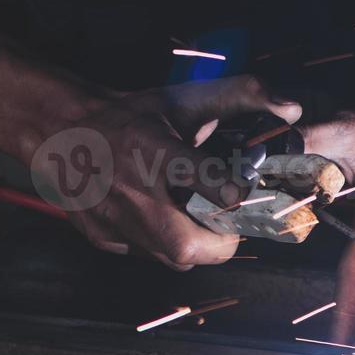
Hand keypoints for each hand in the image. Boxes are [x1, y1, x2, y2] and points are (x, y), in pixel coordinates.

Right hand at [33, 75, 301, 268]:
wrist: (63, 132)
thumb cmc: (133, 117)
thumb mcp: (184, 97)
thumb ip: (243, 96)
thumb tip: (291, 107)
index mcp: (154, 149)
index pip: (196, 175)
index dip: (226, 190)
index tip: (241, 193)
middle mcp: (133, 190)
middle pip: (186, 245)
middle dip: (220, 243)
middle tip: (228, 224)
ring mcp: (115, 220)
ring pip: (173, 258)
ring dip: (196, 245)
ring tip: (197, 218)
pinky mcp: (103, 237)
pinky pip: (148, 255)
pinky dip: (164, 244)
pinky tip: (163, 218)